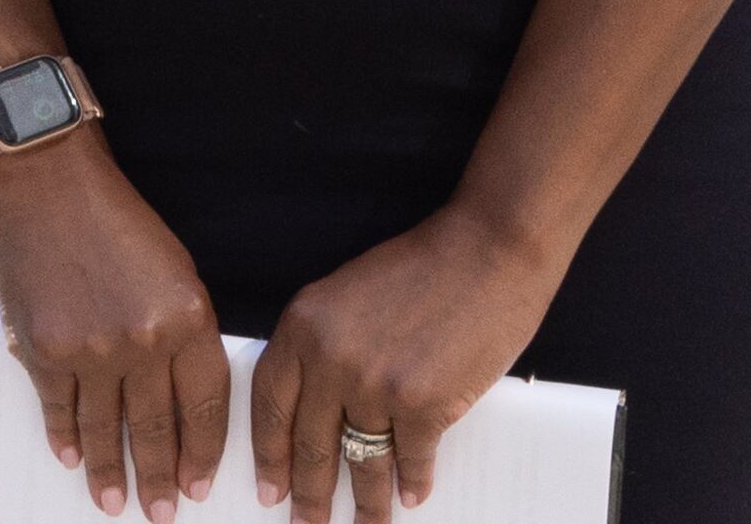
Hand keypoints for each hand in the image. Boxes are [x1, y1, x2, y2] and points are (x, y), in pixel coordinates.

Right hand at [0, 129, 234, 521]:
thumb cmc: (114, 218)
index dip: (203, 453)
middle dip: (160, 478)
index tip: (201, 486)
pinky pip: (58, 408)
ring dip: (110, 471)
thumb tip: (178, 394)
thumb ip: (181, 331)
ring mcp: (90, 349)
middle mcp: (144, 341)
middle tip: (161, 513)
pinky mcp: (43, 348)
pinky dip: (64, 436)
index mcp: (188, 318)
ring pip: (106, 429)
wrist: (44, 179)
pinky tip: (70, 457)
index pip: (204, 408)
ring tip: (113, 501)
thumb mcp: (174, 269)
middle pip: (157, 429)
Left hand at [250, 204, 563, 516]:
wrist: (484, 254)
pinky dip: (413, 481)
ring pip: (360, 458)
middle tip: (304, 523)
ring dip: (364, 501)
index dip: (267, 452)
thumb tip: (315, 405)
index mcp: (302, 326)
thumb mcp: (343, 296)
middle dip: (307, 490)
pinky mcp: (423, 403)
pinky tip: (411, 498)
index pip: (269, 403)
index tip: (266, 487)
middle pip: (308, 441)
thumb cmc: (420, 269)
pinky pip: (411, 457)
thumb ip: (322, 344)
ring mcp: (375, 384)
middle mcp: (329, 358)